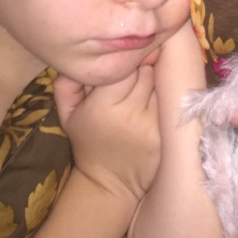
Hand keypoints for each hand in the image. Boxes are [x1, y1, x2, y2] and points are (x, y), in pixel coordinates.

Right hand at [54, 61, 161, 205]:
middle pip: (146, 72)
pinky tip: (156, 107)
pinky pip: (171, 104)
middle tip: (135, 77)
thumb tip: (88, 56)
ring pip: (162, 85)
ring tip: (144, 93)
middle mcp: (129, 116)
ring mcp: (152, 127)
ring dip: (156, 84)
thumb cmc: (89, 141)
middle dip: (141, 70)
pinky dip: (165, 101)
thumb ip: (67, 81)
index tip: (123, 66)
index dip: (125, 64)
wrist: (112, 182)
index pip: (123, 68)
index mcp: (101, 108)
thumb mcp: (67, 113)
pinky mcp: (168, 135)